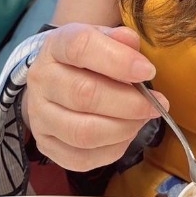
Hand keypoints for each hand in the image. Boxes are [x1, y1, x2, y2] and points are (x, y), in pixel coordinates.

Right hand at [22, 23, 166, 171]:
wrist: (57, 80)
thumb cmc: (89, 58)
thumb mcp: (104, 38)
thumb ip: (121, 39)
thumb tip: (131, 42)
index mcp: (55, 46)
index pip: (80, 47)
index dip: (118, 60)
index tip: (148, 71)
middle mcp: (41, 80)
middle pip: (84, 94)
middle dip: (129, 103)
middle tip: (156, 104)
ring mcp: (39, 116)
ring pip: (83, 132)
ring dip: (123, 129)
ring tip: (143, 119)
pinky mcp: (46, 145)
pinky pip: (82, 158)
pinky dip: (112, 150)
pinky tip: (127, 135)